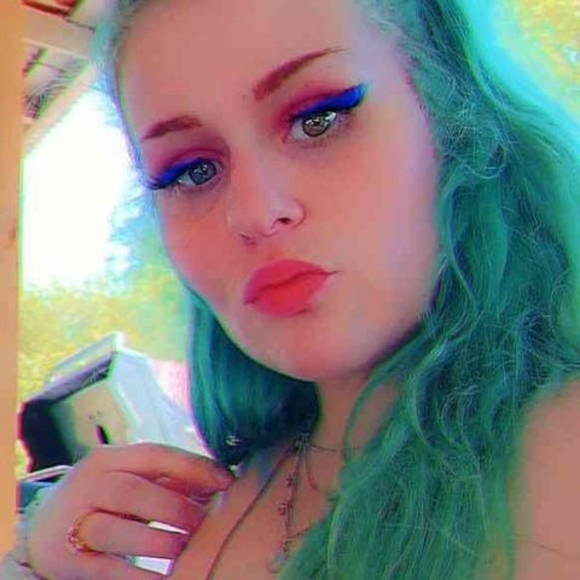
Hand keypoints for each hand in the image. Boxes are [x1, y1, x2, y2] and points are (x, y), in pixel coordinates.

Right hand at [27, 442, 233, 578]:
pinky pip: (107, 570)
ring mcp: (73, 521)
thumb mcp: (131, 482)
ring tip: (185, 550)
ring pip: (115, 530)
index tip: (226, 481)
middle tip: (203, 523)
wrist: (41, 529)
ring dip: (156, 541)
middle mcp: (88, 484)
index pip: (155, 455)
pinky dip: (139, 577)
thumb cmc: (104, 500)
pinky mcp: (66, 559)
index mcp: (109, 459)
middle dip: (174, 507)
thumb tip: (220, 482)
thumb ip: (170, 481)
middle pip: (133, 491)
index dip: (193, 467)